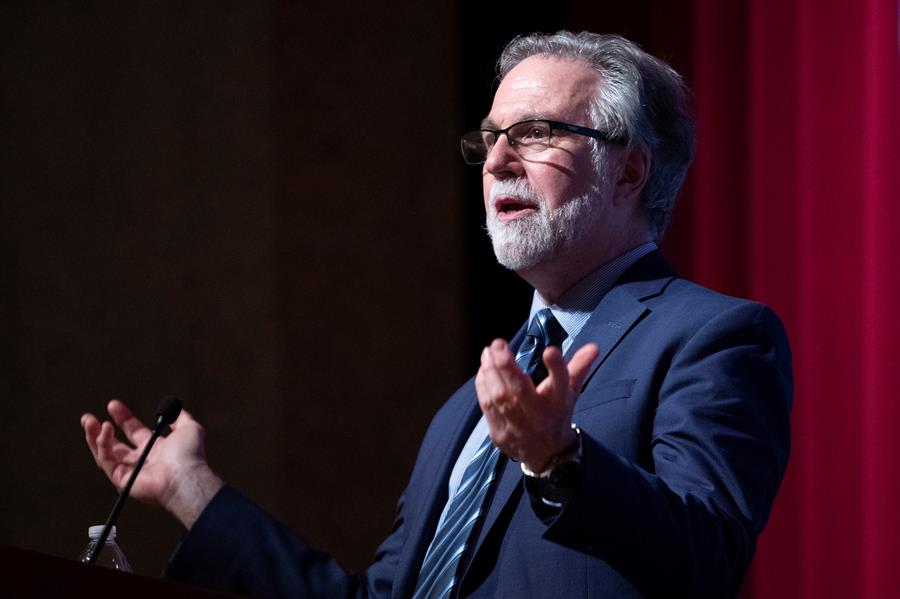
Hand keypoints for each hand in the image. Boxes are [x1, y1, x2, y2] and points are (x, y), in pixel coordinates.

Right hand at [81, 399, 223, 528]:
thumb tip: (174, 409)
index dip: (122, 418)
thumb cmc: (190, 455)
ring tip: (89, 421)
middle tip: (87, 417)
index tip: (112, 404)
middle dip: (98, 430)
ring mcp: (130, 471)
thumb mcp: (190, 428)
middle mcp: (141, 460)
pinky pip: (106, 461)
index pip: (133, 431)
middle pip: (114, 444)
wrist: (185, 475)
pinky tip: (104, 429)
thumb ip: (181, 417)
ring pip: (104, 453)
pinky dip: (102, 444)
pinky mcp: (122, 480)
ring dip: (94, 436)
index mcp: (155, 448)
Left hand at [475, 339, 598, 471]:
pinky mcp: (500, 434)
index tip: (550, 350)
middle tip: (498, 345)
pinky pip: (487, 407)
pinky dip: (483, 386)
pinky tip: (484, 370)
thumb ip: (579, 367)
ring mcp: (517, 427)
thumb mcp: (570, 391)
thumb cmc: (556, 413)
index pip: (561, 384)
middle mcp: (538, 416)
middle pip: (520, 391)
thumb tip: (593, 347)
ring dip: (490, 373)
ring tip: (488, 353)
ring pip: (499, 398)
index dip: (556, 368)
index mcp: (558, 402)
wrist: (546, 454)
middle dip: (506, 366)